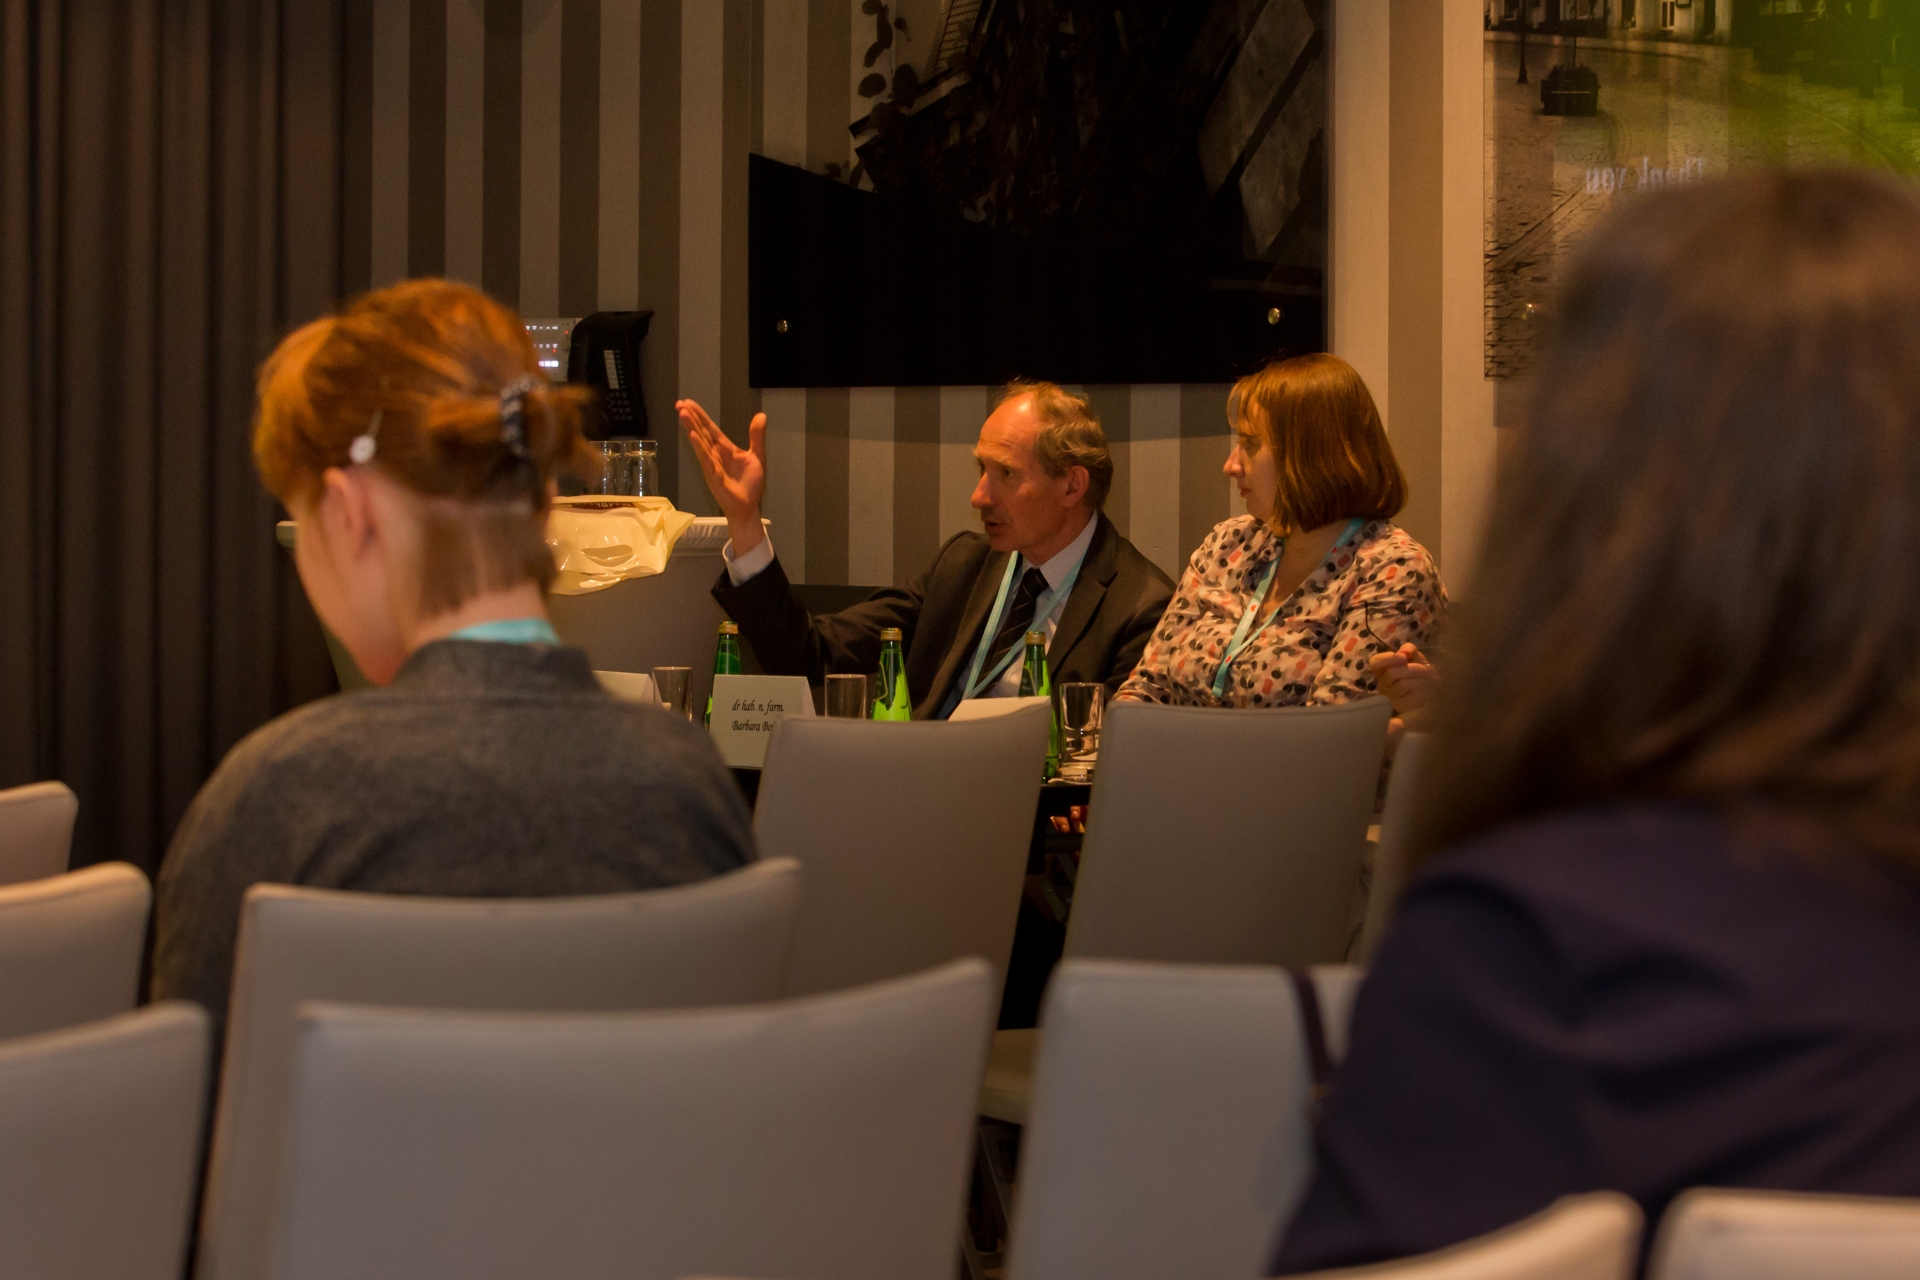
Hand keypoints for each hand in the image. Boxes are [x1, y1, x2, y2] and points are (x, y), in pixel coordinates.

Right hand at [678, 399, 766, 554]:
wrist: (749, 507)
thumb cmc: (750, 484)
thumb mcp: (757, 456)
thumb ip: (756, 436)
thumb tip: (761, 415)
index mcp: (725, 449)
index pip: (710, 428)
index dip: (700, 415)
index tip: (688, 403)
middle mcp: (715, 455)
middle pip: (701, 432)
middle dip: (691, 418)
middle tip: (679, 403)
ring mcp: (712, 465)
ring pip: (700, 443)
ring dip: (691, 428)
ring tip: (683, 413)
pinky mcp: (714, 476)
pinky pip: (706, 460)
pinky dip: (699, 448)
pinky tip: (693, 436)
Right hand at [1369, 643, 1437, 730]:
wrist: (1429, 686)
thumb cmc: (1418, 669)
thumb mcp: (1414, 655)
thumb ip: (1408, 649)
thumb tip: (1405, 653)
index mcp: (1382, 669)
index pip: (1376, 662)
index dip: (1388, 659)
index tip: (1403, 657)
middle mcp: (1382, 684)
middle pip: (1391, 674)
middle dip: (1411, 669)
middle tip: (1426, 669)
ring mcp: (1389, 697)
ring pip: (1402, 685)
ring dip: (1420, 679)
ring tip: (1430, 678)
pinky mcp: (1400, 707)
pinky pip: (1411, 697)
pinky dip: (1423, 690)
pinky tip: (1428, 688)